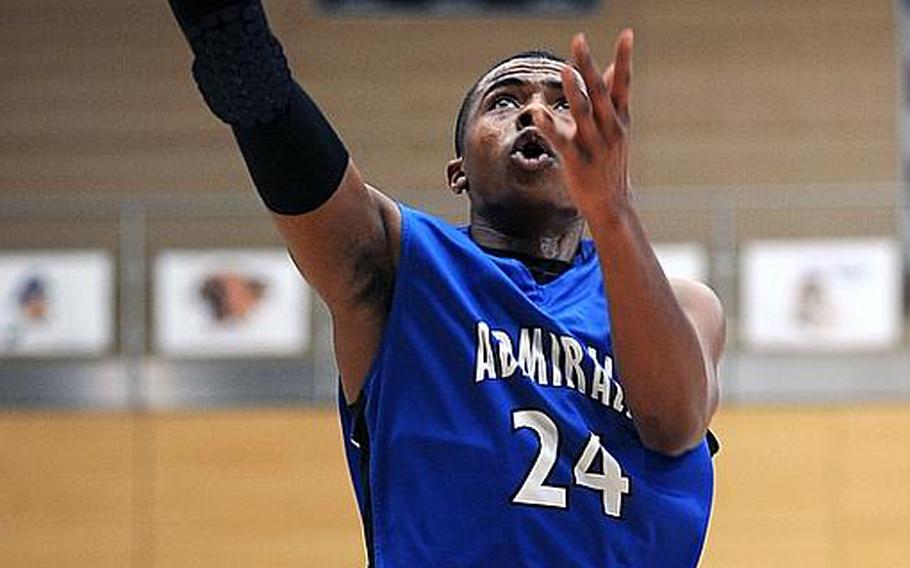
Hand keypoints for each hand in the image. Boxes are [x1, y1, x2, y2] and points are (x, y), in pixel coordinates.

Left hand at [537, 29, 633, 222]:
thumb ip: (611, 99)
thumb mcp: (616, 129)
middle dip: (588, 65)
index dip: (624, 58)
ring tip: (564, 68)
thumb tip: (612, 69)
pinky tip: (538, 112)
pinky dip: (550, 126)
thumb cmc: (610, 163)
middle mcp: (610, 129)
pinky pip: (562, 141)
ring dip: (573, 90)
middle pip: (600, 92)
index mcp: (620, 119)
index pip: (623, 83)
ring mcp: (595, 145)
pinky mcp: (578, 161)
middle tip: (579, 40)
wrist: (612, 204)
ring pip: (584, 113)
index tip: (627, 33)